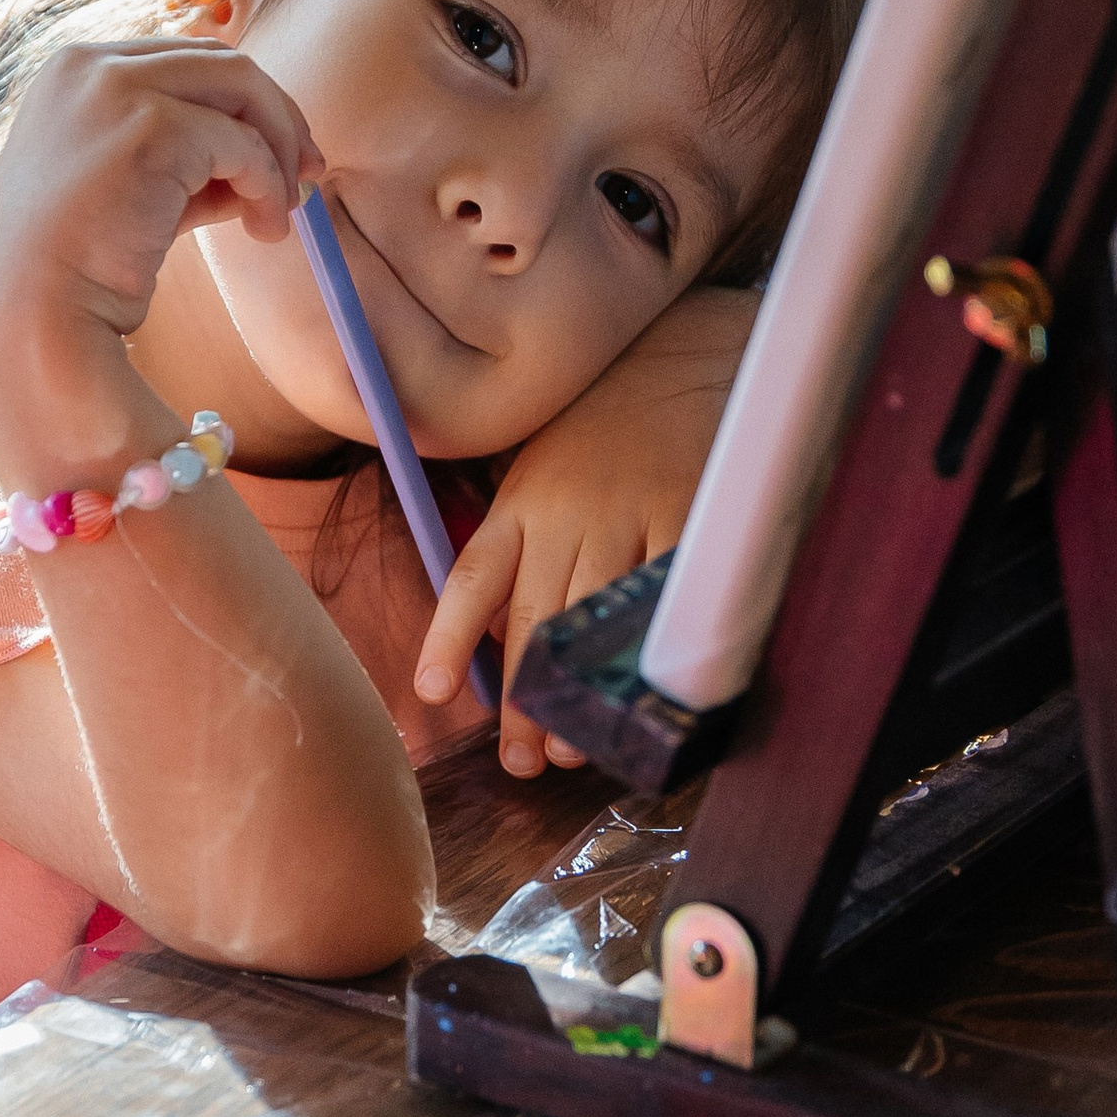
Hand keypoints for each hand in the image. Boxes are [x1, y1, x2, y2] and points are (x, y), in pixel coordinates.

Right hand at [0, 37, 319, 419]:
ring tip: (280, 215)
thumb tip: (269, 155)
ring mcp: (114, 88)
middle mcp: (87, 64)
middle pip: (220, 61)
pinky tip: (262, 229)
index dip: (242, 102)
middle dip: (277, 115)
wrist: (31, 319)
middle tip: (310, 173)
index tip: (281, 153)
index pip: (183, 60)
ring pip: (242, 87)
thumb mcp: (131, 189)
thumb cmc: (73, 269)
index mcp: (71, 71)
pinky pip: (242, 144)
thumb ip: (186, 160)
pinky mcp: (148, 127)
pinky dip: (267, 184)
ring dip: (278, 151)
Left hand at [416, 283, 754, 775]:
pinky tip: (641, 696)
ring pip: (595, 622)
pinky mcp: (686, 518)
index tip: (430, 692)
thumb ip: (518, 535)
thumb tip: (492, 627)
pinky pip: (661, 597)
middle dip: (524, 701)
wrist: (681, 356)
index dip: (450, 639)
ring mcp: (628, 515)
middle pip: (534, 621)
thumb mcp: (542, 466)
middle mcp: (567, 511)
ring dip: (582, 694)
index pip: (473, 579)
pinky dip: (649, 652)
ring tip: (574, 750)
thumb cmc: (604, 424)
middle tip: (522, 760)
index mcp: (522, 501)